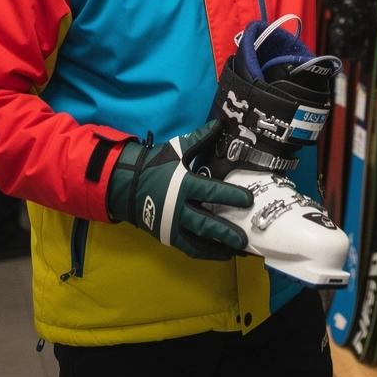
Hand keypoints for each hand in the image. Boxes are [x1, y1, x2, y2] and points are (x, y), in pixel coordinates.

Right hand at [107, 121, 252, 259]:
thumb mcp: (176, 149)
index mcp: (182, 185)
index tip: (249, 199)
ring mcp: (171, 226)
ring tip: (240, 251)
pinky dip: (206, 253)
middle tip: (245, 237)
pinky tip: (222, 253)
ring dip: (219, 247)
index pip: (210, 192)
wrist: (127, 184)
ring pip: (198, 241)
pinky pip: (189, 249)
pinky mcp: (168, 237)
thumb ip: (199, 139)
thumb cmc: (155, 165)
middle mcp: (177, 208)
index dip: (230, 196)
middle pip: (205, 223)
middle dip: (226, 231)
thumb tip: (220, 123)